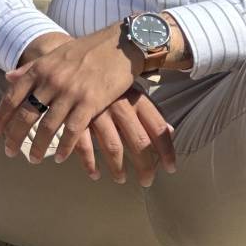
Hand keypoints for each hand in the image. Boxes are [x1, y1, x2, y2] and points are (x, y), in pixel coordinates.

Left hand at [0, 24, 137, 163]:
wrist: (119, 45)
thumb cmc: (86, 50)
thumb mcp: (54, 54)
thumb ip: (30, 67)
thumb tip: (7, 77)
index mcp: (40, 68)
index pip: (12, 97)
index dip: (1, 118)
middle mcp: (51, 81)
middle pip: (26, 115)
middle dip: (15, 137)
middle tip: (9, 152)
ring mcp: (70, 93)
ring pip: (48, 127)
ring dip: (38, 147)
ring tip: (33, 159)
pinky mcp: (90, 103)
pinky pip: (73, 131)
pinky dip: (64, 146)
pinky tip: (59, 157)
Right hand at [62, 88, 177, 185]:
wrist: (75, 65)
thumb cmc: (108, 82)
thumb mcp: (131, 91)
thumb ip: (150, 112)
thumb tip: (170, 131)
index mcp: (135, 98)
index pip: (158, 128)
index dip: (166, 151)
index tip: (170, 169)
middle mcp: (119, 106)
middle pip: (139, 143)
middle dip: (145, 167)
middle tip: (147, 181)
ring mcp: (98, 113)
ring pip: (113, 148)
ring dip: (118, 169)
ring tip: (121, 179)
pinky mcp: (77, 119)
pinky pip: (84, 147)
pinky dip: (89, 164)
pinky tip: (95, 174)